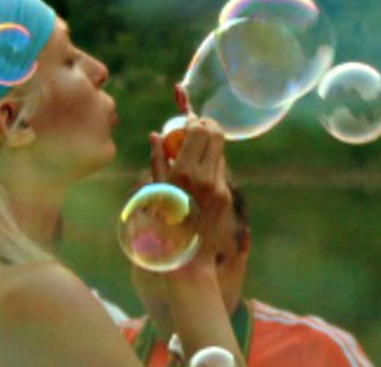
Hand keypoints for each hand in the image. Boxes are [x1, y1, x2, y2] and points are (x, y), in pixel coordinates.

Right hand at [149, 116, 231, 268]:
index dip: (195, 122)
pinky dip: (211, 167)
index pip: (199, 131)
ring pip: (220, 153)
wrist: (186, 260)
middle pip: (216, 135)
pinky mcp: (226, 197)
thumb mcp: (154, 191)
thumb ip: (157, 160)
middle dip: (208, 126)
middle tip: (198, 127)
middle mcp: (205, 177)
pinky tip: (199, 178)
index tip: (188, 122)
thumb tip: (156, 135)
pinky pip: (221, 173)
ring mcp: (219, 187)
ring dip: (209, 147)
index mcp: (183, 172)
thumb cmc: (160, 226)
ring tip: (194, 155)